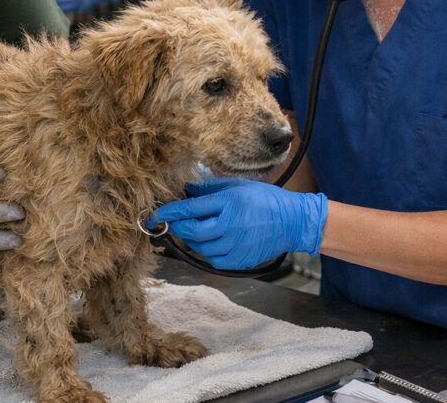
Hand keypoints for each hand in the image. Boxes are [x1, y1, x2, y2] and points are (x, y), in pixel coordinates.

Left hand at [53, 0, 119, 13]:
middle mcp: (80, 4)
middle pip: (62, 7)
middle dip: (52, 5)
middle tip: (41, 2)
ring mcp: (82, 8)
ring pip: (66, 10)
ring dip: (58, 7)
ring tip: (47, 4)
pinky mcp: (83, 9)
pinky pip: (70, 10)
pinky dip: (64, 8)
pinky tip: (56, 5)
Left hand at [147, 178, 327, 270]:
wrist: (292, 222)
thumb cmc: (265, 200)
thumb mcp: (238, 186)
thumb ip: (209, 189)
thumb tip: (186, 190)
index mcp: (229, 204)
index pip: (190, 209)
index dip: (169, 213)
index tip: (154, 215)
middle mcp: (230, 226)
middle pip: (191, 232)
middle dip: (177, 228)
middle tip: (170, 223)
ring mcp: (235, 246)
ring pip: (199, 248)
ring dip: (191, 239)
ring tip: (195, 228)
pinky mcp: (239, 261)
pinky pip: (212, 260)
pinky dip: (206, 251)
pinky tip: (211, 240)